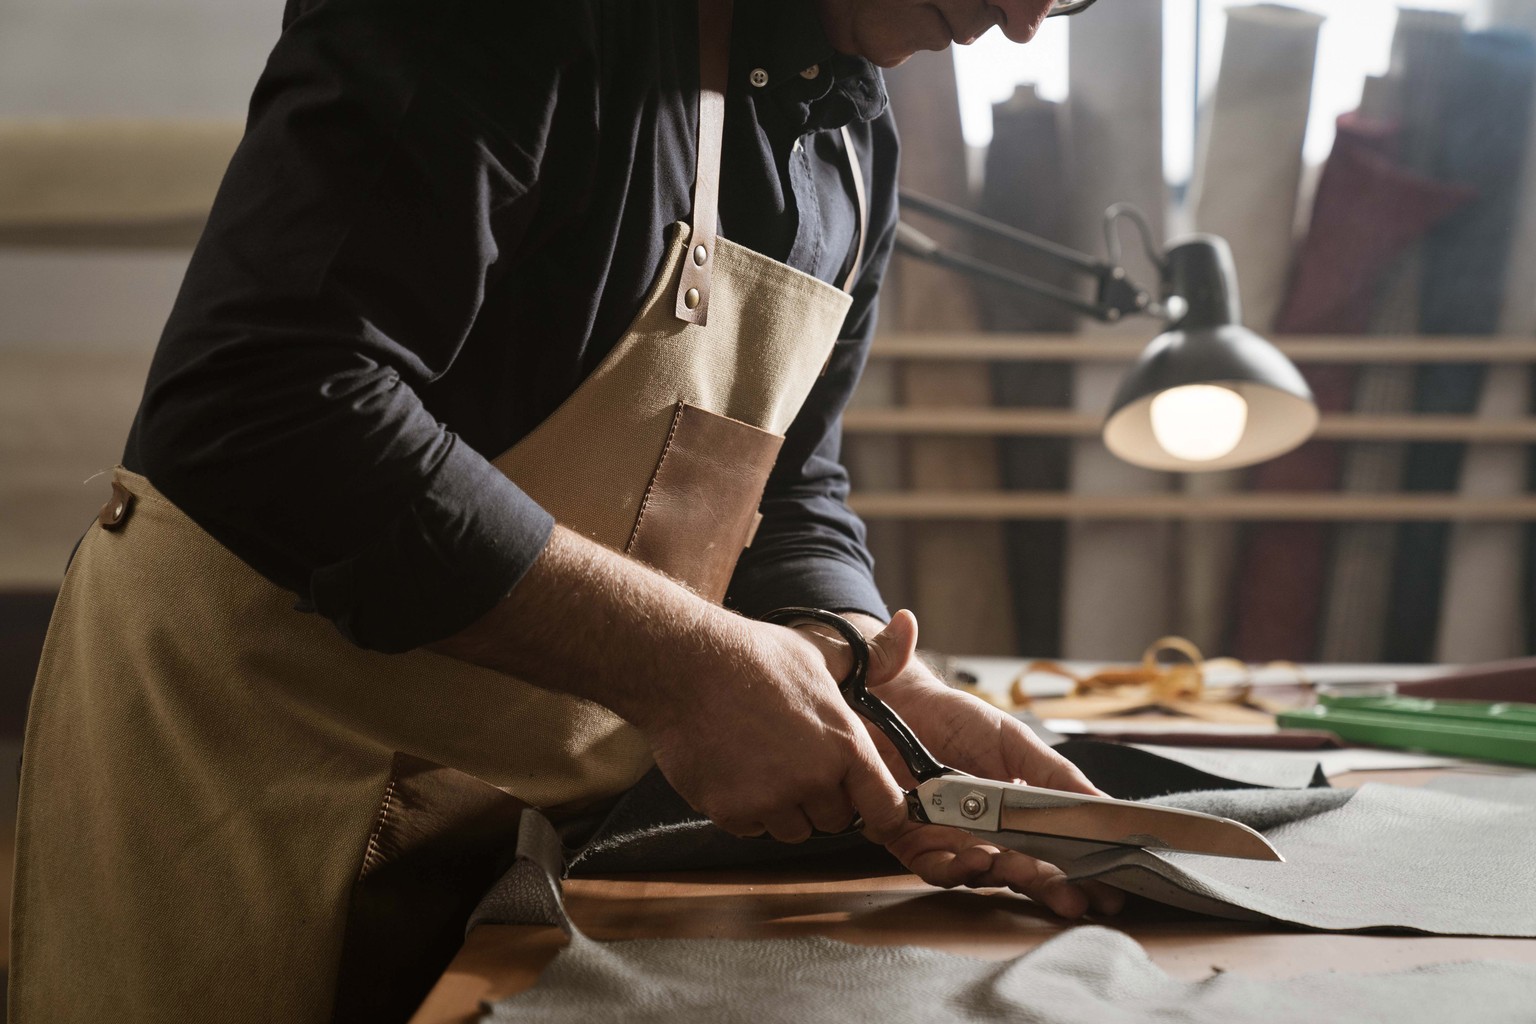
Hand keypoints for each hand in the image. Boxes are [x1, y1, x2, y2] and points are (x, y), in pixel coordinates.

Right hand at [638, 615, 920, 847]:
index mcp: (845, 744)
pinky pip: (750, 829)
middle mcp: (813, 780)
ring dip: (783, 809)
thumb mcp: (822, 651)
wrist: (684, 666)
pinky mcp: (730, 812)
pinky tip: (734, 769)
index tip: (865, 800)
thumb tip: (910, 625)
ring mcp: (770, 800)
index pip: (884, 807)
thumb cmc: (755, 656)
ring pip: (792, 829)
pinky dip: (744, 810)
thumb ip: (875, 655)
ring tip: (763, 763)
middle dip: (821, 800)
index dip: (877, 806)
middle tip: (798, 763)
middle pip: (833, 821)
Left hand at [802, 610, 1124, 917]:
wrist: (896, 697)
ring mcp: (947, 839)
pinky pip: (934, 866)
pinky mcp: (908, 839)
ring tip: (1035, 877)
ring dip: (1010, 879)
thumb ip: (1054, 774)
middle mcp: (983, 832)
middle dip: (1054, 888)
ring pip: (983, 874)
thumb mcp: (1014, 741)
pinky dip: (957, 868)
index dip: (1080, 872)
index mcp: (1014, 812)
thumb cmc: (954, 718)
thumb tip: (1106, 805)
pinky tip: (980, 859)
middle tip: (1080, 900)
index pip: (1053, 851)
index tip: (1110, 889)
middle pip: (1023, 870)